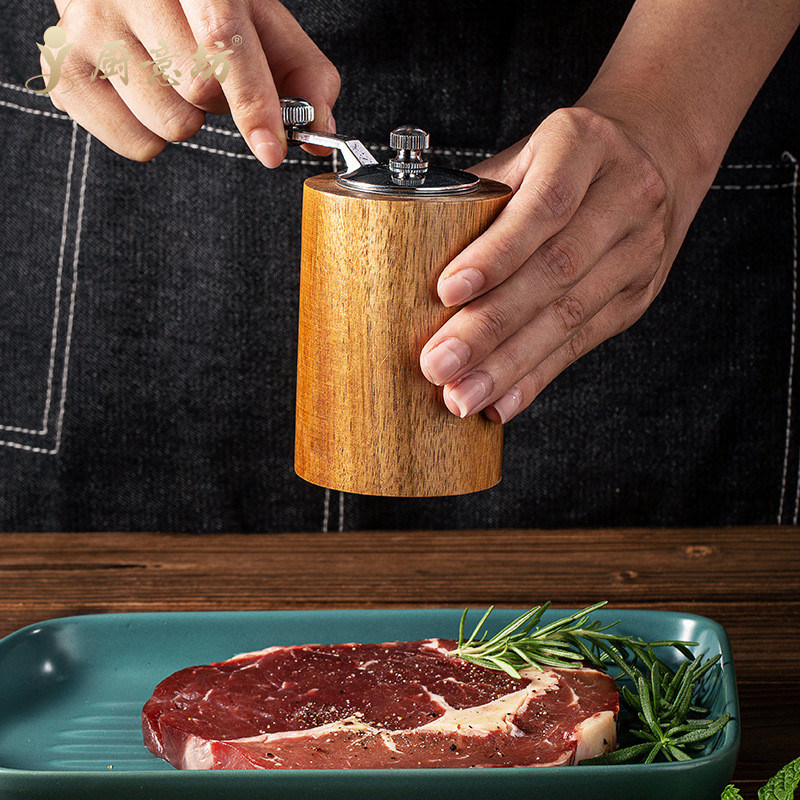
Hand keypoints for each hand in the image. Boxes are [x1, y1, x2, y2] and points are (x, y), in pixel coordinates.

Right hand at [47, 0, 339, 163]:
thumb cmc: (198, 0)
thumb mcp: (257, 15)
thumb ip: (301, 70)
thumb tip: (320, 133)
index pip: (220, 39)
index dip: (254, 100)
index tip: (273, 148)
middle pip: (199, 91)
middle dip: (223, 99)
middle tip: (211, 71)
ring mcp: (84, 27)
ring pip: (171, 124)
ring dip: (192, 117)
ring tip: (173, 75)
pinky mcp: (63, 69)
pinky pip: (139, 146)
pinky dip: (158, 135)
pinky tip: (147, 92)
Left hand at [419, 106, 679, 424]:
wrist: (654, 156)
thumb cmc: (568, 160)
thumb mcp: (528, 155)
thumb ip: (480, 198)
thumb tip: (408, 255)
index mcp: (585, 145)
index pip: (544, 204)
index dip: (497, 253)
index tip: (447, 292)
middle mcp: (625, 195)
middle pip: (555, 271)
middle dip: (490, 326)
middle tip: (440, 364)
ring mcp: (638, 250)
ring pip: (570, 316)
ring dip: (509, 364)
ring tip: (463, 395)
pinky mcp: (636, 296)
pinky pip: (582, 343)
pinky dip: (537, 376)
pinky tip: (503, 400)